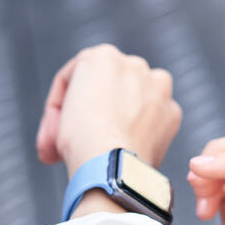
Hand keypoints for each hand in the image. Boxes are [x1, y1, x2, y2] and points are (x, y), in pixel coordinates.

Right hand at [35, 44, 180, 176]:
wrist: (112, 168)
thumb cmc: (82, 140)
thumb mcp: (60, 113)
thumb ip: (78, 104)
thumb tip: (92, 120)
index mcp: (103, 56)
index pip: (74, 79)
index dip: (58, 109)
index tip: (52, 135)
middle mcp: (135, 64)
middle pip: (105, 88)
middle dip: (91, 112)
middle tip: (74, 143)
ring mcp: (158, 87)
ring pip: (133, 99)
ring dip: (120, 116)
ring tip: (104, 143)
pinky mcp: (172, 112)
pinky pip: (153, 119)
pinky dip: (141, 131)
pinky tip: (126, 148)